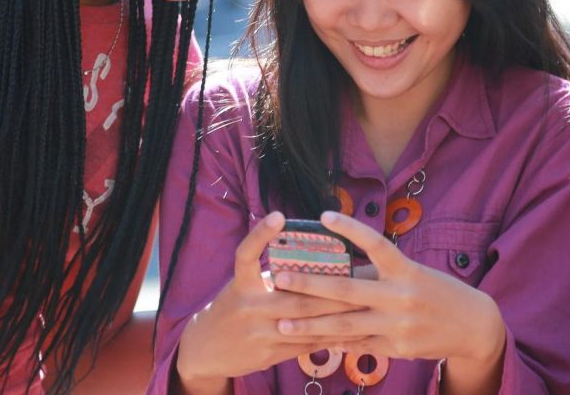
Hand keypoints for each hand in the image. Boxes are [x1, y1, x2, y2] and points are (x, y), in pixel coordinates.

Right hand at [174, 212, 366, 389]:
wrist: (204, 349)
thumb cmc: (231, 309)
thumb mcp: (240, 287)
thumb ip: (267, 275)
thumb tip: (308, 256)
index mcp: (241, 284)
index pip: (246, 254)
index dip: (261, 234)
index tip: (279, 215)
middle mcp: (248, 306)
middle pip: (296, 296)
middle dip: (331, 291)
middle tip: (360, 280)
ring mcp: (259, 333)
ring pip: (306, 323)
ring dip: (338, 317)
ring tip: (365, 307)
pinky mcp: (268, 355)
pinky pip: (305, 345)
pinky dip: (329, 337)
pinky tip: (351, 332)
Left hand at [271, 212, 506, 365]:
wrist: (472, 326)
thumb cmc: (436, 291)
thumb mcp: (413, 274)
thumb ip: (378, 273)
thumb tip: (338, 268)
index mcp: (406, 270)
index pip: (376, 243)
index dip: (350, 229)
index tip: (323, 215)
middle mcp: (401, 296)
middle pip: (347, 290)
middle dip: (309, 285)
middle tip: (278, 279)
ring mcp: (398, 326)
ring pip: (345, 325)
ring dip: (311, 325)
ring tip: (282, 322)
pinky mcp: (396, 349)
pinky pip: (358, 344)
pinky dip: (334, 342)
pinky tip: (309, 342)